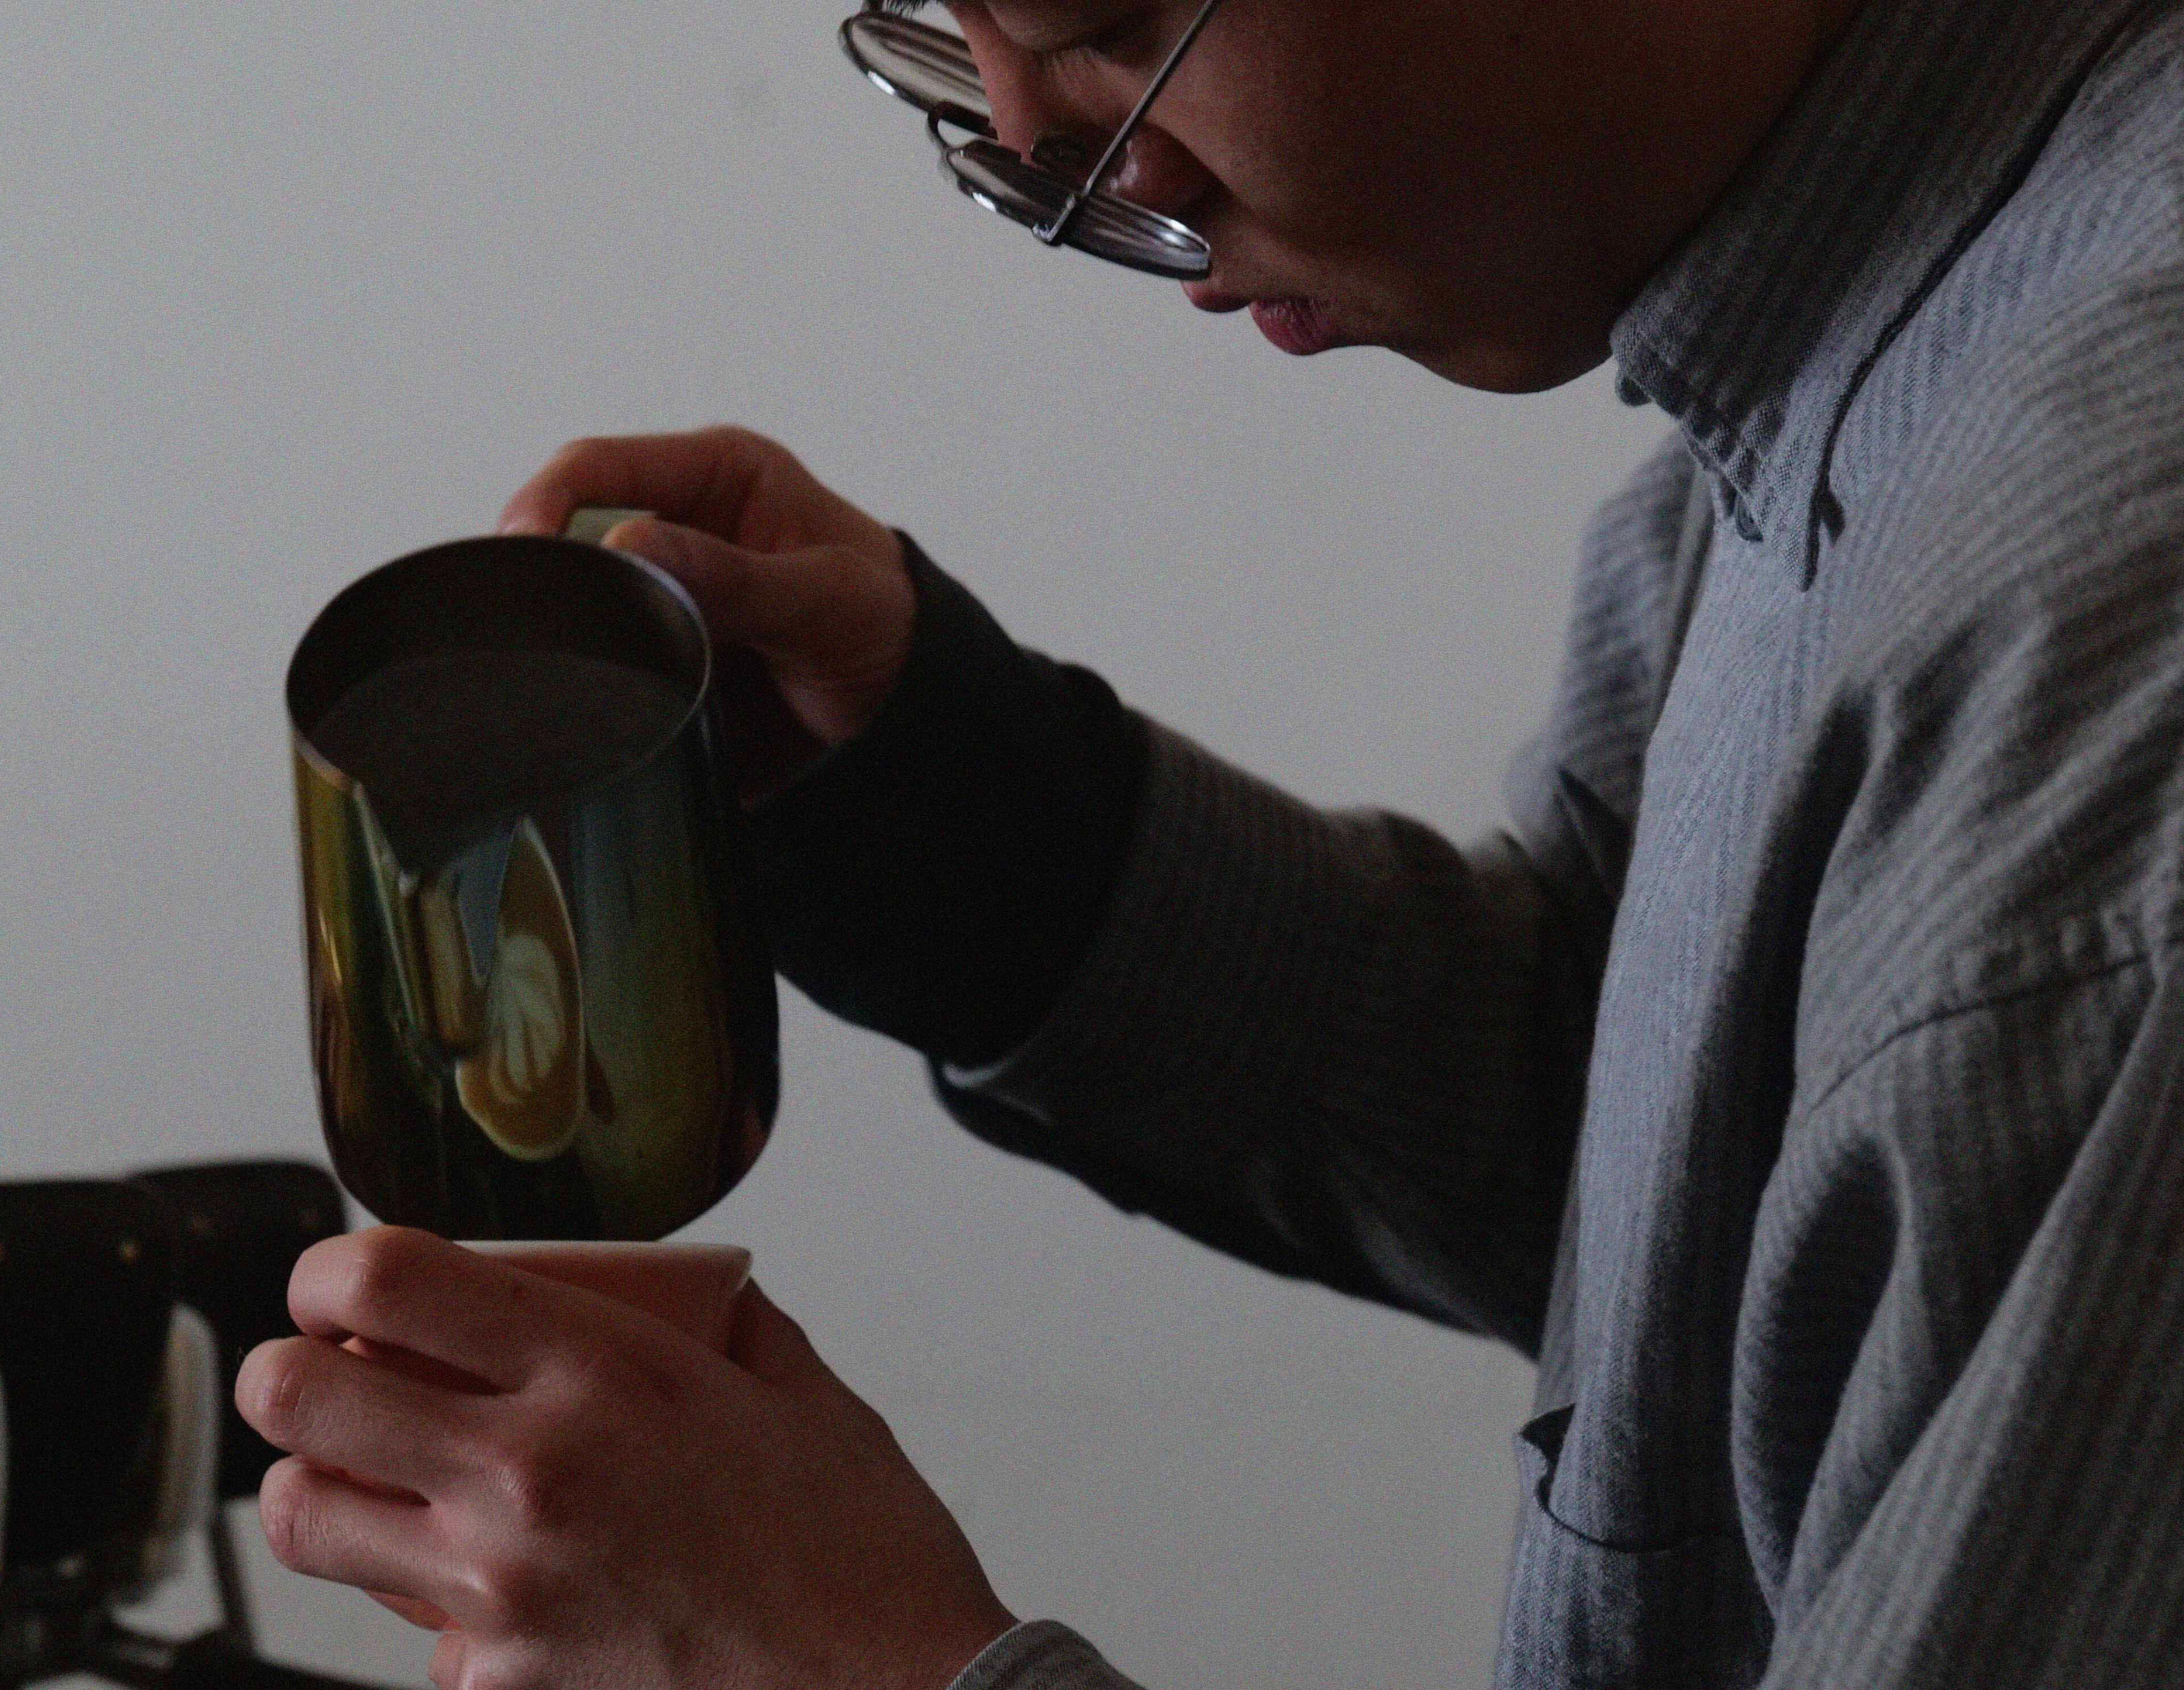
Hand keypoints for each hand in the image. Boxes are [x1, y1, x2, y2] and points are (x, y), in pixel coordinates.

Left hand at [236, 1228, 1014, 1689]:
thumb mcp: (803, 1395)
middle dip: (289, 1369)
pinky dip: (423, 1598)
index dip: (330, 1265)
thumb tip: (698, 1295)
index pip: (386, 1280)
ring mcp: (499, 1591)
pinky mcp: (497, 1684)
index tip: (343, 1279)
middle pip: (296, 1397)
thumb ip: (733, 1326)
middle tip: (325, 1367)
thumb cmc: (861, 1555)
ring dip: (316, 1482)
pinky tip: (495, 1583)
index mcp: (601, 1374)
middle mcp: (527, 1476)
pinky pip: (404, 1628)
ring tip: (368, 1474)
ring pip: (301, 1520)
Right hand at [499, 428, 917, 800]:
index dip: (546, 499)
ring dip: (567, 630)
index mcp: (722, 476)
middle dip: (545, 571)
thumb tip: (635, 544)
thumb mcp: (829, 597)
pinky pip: (605, 657)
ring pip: (581, 600)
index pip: (601, 465)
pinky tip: (586, 698)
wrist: (915, 713)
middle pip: (571, 532)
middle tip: (528, 619)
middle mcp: (683, 524)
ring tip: (556, 663)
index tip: (520, 546)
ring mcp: (667, 590)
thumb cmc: (889, 627)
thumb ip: (740, 577)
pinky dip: (591, 677)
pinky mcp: (664, 652)